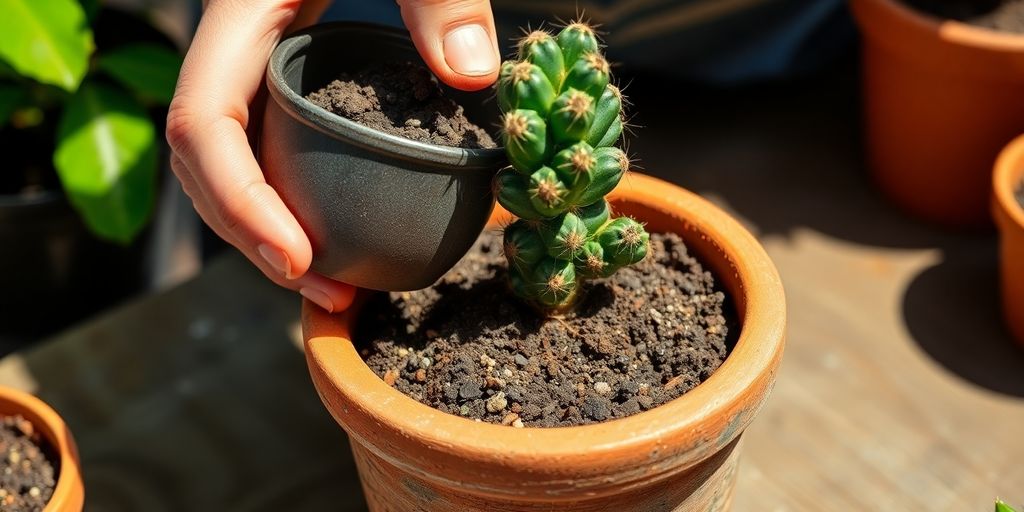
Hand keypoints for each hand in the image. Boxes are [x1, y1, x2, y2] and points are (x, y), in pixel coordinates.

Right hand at [166, 0, 499, 311]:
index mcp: (243, 20)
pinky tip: (355, 241)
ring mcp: (269, 74)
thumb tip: (475, 74)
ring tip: (341, 295)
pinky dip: (308, 207)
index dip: (236, 203)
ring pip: (244, 169)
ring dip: (279, 238)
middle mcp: (244, 55)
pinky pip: (285, 155)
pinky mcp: (304, 89)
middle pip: (211, 166)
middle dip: (255, 242)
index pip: (203, 122)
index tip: (297, 260)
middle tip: (330, 301)